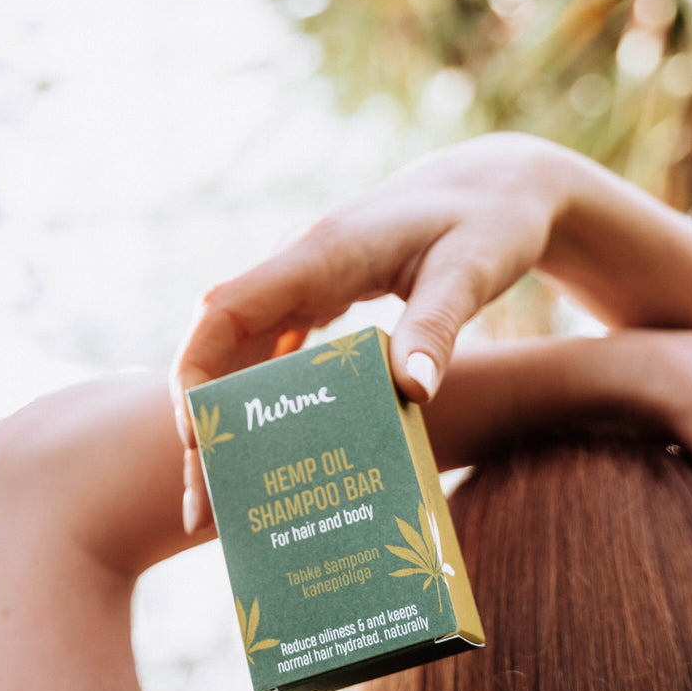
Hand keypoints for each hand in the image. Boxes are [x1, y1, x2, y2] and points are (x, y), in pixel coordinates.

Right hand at [171, 130, 691, 532]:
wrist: (495, 186)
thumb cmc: (489, 222)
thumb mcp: (473, 272)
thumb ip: (438, 326)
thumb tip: (413, 393)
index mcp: (321, 252)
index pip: (227, 309)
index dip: (198, 371)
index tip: (196, 437)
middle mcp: (297, 264)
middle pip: (217, 343)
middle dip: (201, 419)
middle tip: (200, 504)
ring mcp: (302, 282)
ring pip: (237, 353)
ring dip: (224, 419)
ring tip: (223, 500)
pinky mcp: (316, 299)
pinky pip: (268, 353)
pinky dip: (258, 402)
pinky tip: (264, 454)